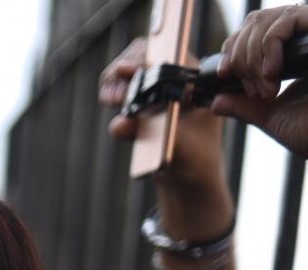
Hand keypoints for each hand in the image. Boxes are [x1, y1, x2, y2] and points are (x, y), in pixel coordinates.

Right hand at [100, 37, 231, 237]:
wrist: (190, 178)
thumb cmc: (195, 163)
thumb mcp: (177, 151)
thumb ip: (149, 136)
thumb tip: (119, 124)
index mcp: (199, 82)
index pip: (170, 55)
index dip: (145, 60)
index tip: (125, 71)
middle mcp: (180, 77)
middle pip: (147, 54)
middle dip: (126, 68)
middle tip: (113, 93)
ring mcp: (161, 85)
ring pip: (132, 65)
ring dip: (115, 79)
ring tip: (109, 98)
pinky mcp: (145, 97)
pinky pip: (124, 83)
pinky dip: (112, 88)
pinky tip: (110, 100)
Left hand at [210, 5, 307, 178]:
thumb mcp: (271, 115)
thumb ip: (244, 105)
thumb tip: (215, 101)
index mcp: (301, 50)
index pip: (257, 30)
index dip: (234, 49)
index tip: (225, 76)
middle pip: (258, 21)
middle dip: (241, 55)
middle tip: (250, 87)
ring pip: (269, 19)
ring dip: (253, 54)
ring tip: (264, 87)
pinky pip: (290, 18)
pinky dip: (270, 45)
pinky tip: (272, 73)